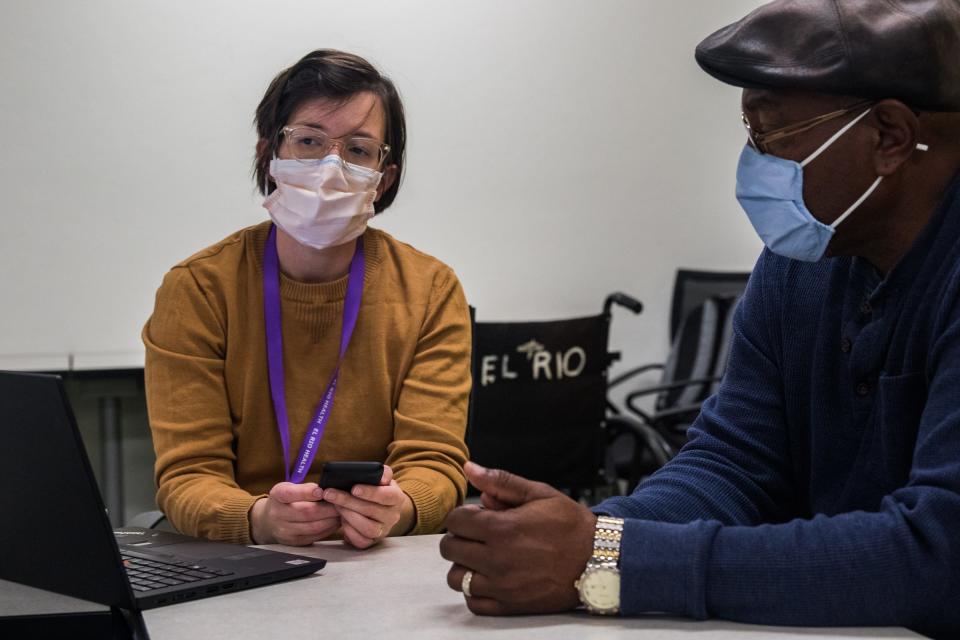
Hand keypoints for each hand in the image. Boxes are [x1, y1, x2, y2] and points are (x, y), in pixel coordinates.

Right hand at [249, 481, 340, 545]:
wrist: (268, 521)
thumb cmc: (284, 501)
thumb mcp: (289, 488)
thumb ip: (305, 488)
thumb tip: (326, 489)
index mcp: (277, 495)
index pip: (290, 493)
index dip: (306, 492)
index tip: (321, 490)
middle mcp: (278, 514)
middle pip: (307, 512)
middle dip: (328, 508)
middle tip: (342, 503)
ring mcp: (285, 531)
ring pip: (314, 527)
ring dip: (331, 520)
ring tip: (341, 512)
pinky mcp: (294, 542)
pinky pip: (315, 536)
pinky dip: (328, 529)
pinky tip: (334, 522)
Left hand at [322, 464, 413, 548]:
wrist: (383, 509)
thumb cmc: (379, 490)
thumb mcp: (383, 478)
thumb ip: (382, 473)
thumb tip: (381, 476)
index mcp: (397, 498)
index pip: (386, 495)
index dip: (370, 492)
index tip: (353, 489)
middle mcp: (393, 516)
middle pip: (371, 511)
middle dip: (348, 502)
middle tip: (331, 494)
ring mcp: (383, 530)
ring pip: (367, 528)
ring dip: (348, 516)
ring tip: (336, 506)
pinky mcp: (373, 541)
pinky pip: (361, 541)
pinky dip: (349, 532)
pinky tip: (342, 521)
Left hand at [439, 461, 596, 614]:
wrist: (599, 559)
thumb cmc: (571, 525)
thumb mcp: (539, 493)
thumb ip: (501, 482)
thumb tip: (469, 468)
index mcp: (502, 528)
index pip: (455, 521)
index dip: (463, 516)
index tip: (477, 517)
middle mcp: (497, 558)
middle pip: (450, 549)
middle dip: (459, 538)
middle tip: (478, 536)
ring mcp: (502, 585)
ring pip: (457, 578)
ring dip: (464, 566)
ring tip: (482, 558)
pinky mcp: (510, 605)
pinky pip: (474, 603)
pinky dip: (474, 591)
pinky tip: (488, 578)